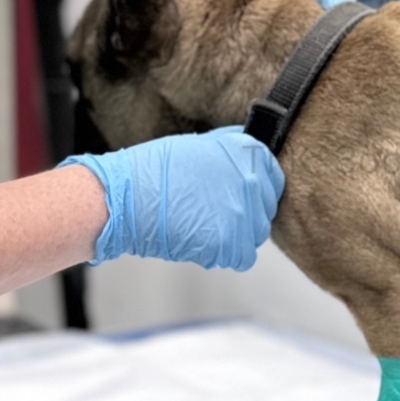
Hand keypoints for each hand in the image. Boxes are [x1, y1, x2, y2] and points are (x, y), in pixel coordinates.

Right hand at [61, 127, 283, 270]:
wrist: (126, 199)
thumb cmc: (153, 171)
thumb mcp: (199, 145)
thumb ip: (231, 151)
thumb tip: (248, 151)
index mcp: (247, 154)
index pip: (273, 176)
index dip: (258, 187)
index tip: (244, 193)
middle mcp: (252, 182)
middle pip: (266, 206)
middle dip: (247, 210)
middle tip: (217, 210)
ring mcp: (243, 215)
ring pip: (256, 232)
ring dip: (237, 232)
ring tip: (205, 223)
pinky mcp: (230, 244)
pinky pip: (242, 256)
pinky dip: (226, 253)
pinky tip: (204, 241)